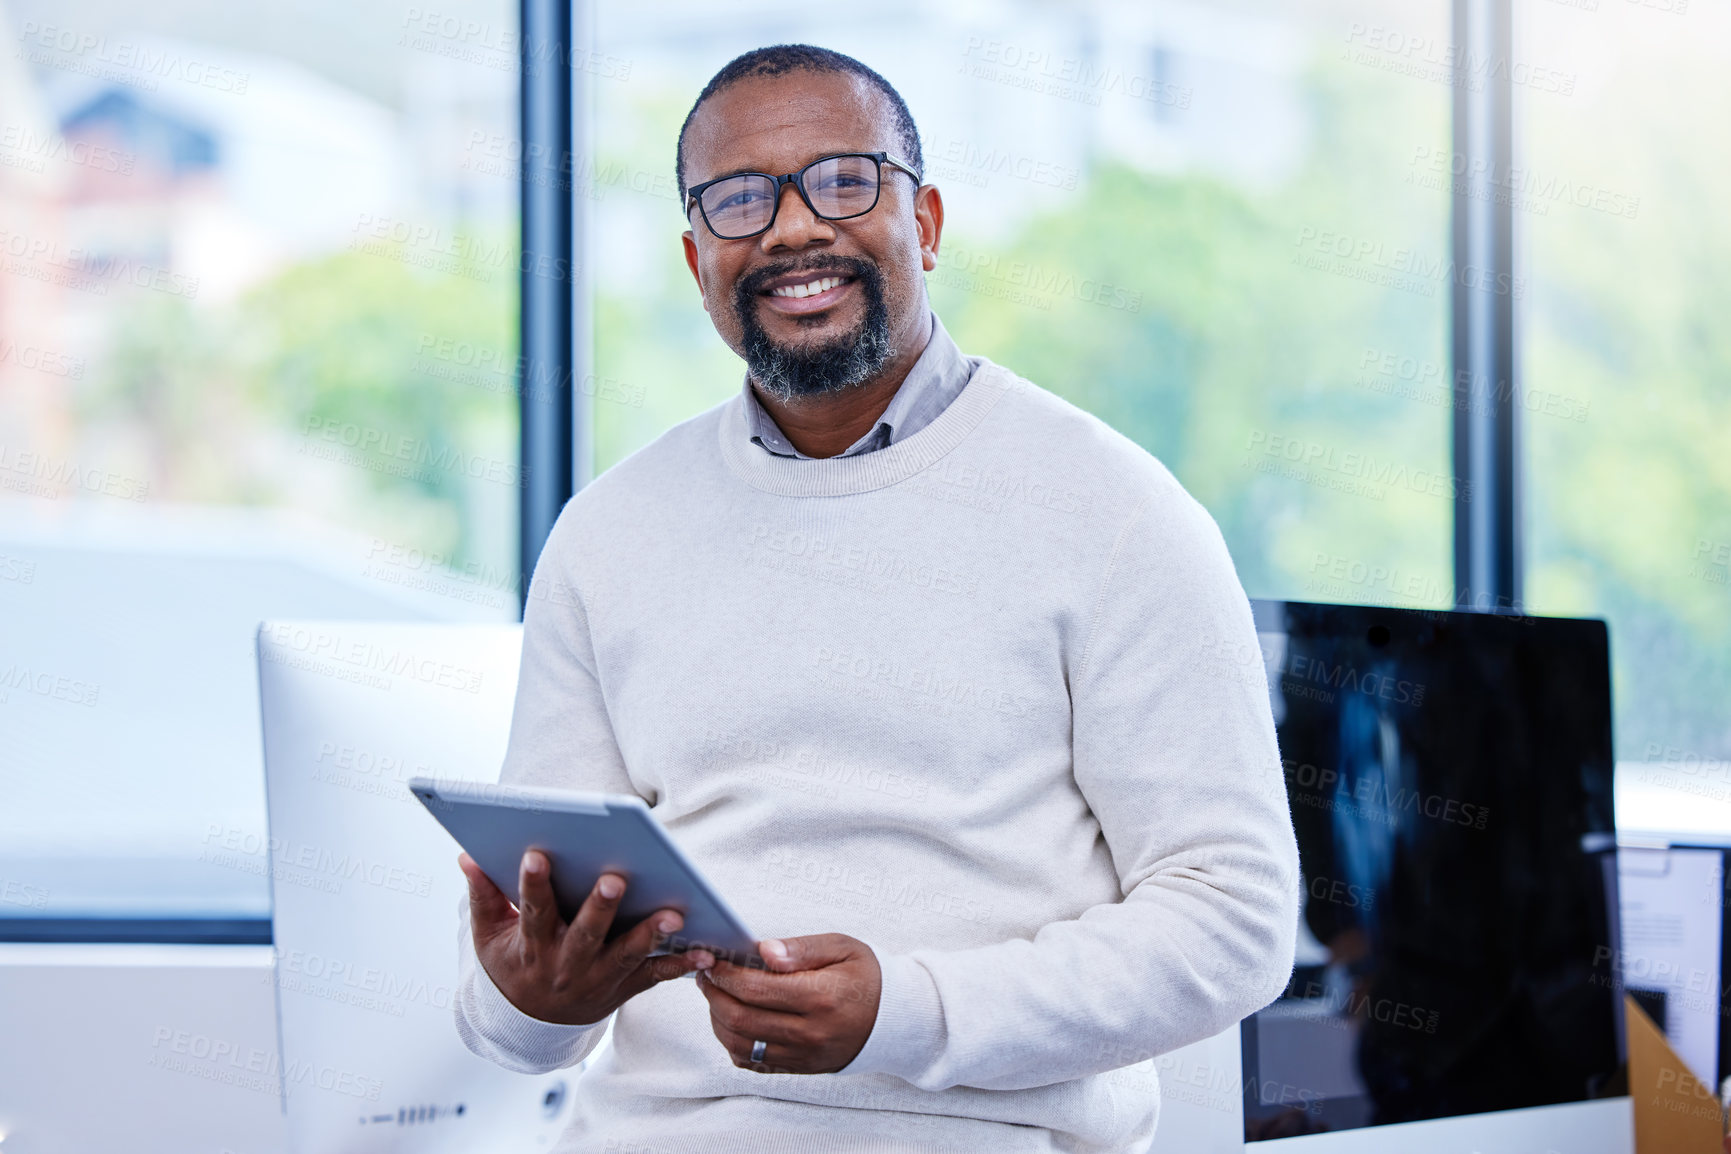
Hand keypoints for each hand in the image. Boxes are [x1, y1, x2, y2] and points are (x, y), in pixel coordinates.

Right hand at [460, 850, 712, 1025]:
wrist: (531, 1024)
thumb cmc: (512, 965)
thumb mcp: (489, 937)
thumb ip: (483, 896)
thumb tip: (467, 855)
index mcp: (532, 948)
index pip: (532, 913)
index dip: (532, 885)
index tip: (535, 853)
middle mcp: (566, 966)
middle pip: (585, 935)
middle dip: (600, 908)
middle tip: (615, 878)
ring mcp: (597, 980)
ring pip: (625, 956)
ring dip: (649, 935)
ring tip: (674, 914)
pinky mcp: (624, 988)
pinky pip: (655, 977)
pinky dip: (682, 965)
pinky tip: (706, 952)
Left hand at [696, 933, 880, 1073]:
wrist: (895, 1019)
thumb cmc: (867, 977)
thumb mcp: (842, 948)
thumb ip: (800, 948)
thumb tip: (763, 951)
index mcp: (821, 997)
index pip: (755, 988)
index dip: (726, 973)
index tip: (714, 959)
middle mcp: (810, 1032)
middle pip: (740, 1018)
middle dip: (714, 994)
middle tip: (706, 975)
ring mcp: (804, 1055)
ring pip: (740, 1044)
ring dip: (717, 1019)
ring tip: (716, 995)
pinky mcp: (800, 1068)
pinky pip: (752, 1062)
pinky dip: (732, 1042)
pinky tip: (732, 1020)